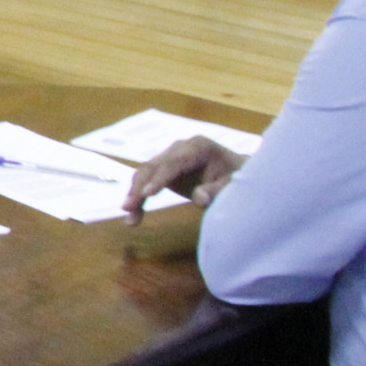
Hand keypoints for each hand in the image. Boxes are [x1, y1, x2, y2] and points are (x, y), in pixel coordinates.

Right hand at [123, 135, 241, 216]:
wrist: (237, 170)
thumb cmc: (237, 177)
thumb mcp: (234, 185)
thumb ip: (217, 191)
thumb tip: (199, 199)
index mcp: (197, 147)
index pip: (173, 163)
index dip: (158, 178)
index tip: (147, 194)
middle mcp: (179, 148)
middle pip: (152, 167)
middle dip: (139, 188)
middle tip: (127, 208)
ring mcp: (169, 156)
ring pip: (144, 173)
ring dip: (135, 195)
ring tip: (130, 218)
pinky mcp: (164, 168)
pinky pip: (147, 180)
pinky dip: (140, 196)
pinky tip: (134, 214)